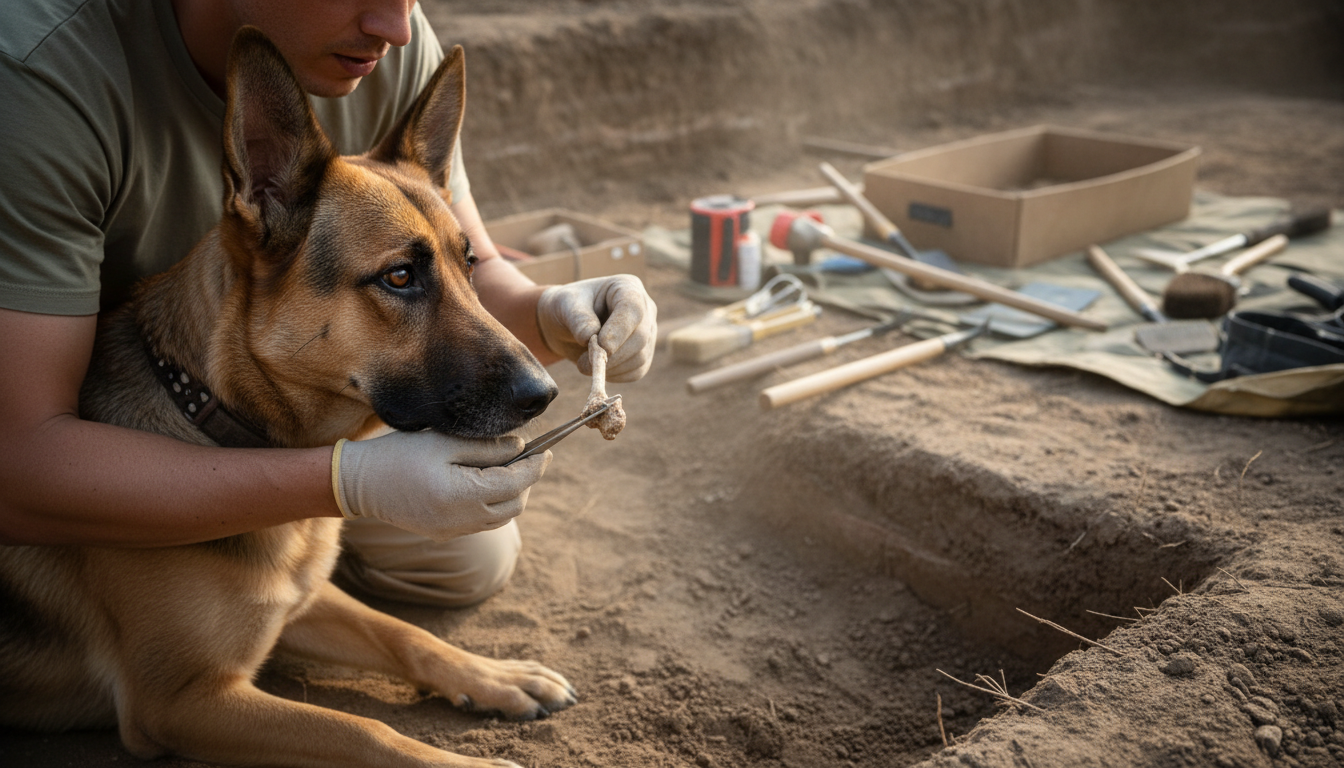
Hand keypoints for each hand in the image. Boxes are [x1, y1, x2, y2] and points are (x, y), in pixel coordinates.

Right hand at [333, 431, 549, 540]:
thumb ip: (487, 447)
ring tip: (505, 468)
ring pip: (501, 517)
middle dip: (526, 481)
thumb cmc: (400, 454)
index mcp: (464, 495)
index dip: (535, 466)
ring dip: (511, 494)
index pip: (516, 483)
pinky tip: (483, 483)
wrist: (360, 484)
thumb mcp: (445, 441)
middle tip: (525, 457)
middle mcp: (463, 520)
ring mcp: (454, 531)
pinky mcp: (445, 534)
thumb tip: (520, 448)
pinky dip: (492, 504)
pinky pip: (482, 523)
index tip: (546, 451)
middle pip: (515, 505)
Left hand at [535, 275, 656, 381]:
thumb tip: (589, 337)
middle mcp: (644, 309)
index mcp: (627, 288)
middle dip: (612, 355)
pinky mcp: (643, 355)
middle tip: (583, 363)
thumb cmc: (568, 307)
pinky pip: (636, 371)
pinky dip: (615, 375)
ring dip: (611, 368)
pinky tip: (597, 368)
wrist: (566, 325)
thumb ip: (578, 319)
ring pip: (640, 358)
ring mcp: (647, 333)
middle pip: (640, 337)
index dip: (619, 330)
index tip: (601, 346)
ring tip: (584, 364)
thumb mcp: (566, 305)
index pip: (633, 309)